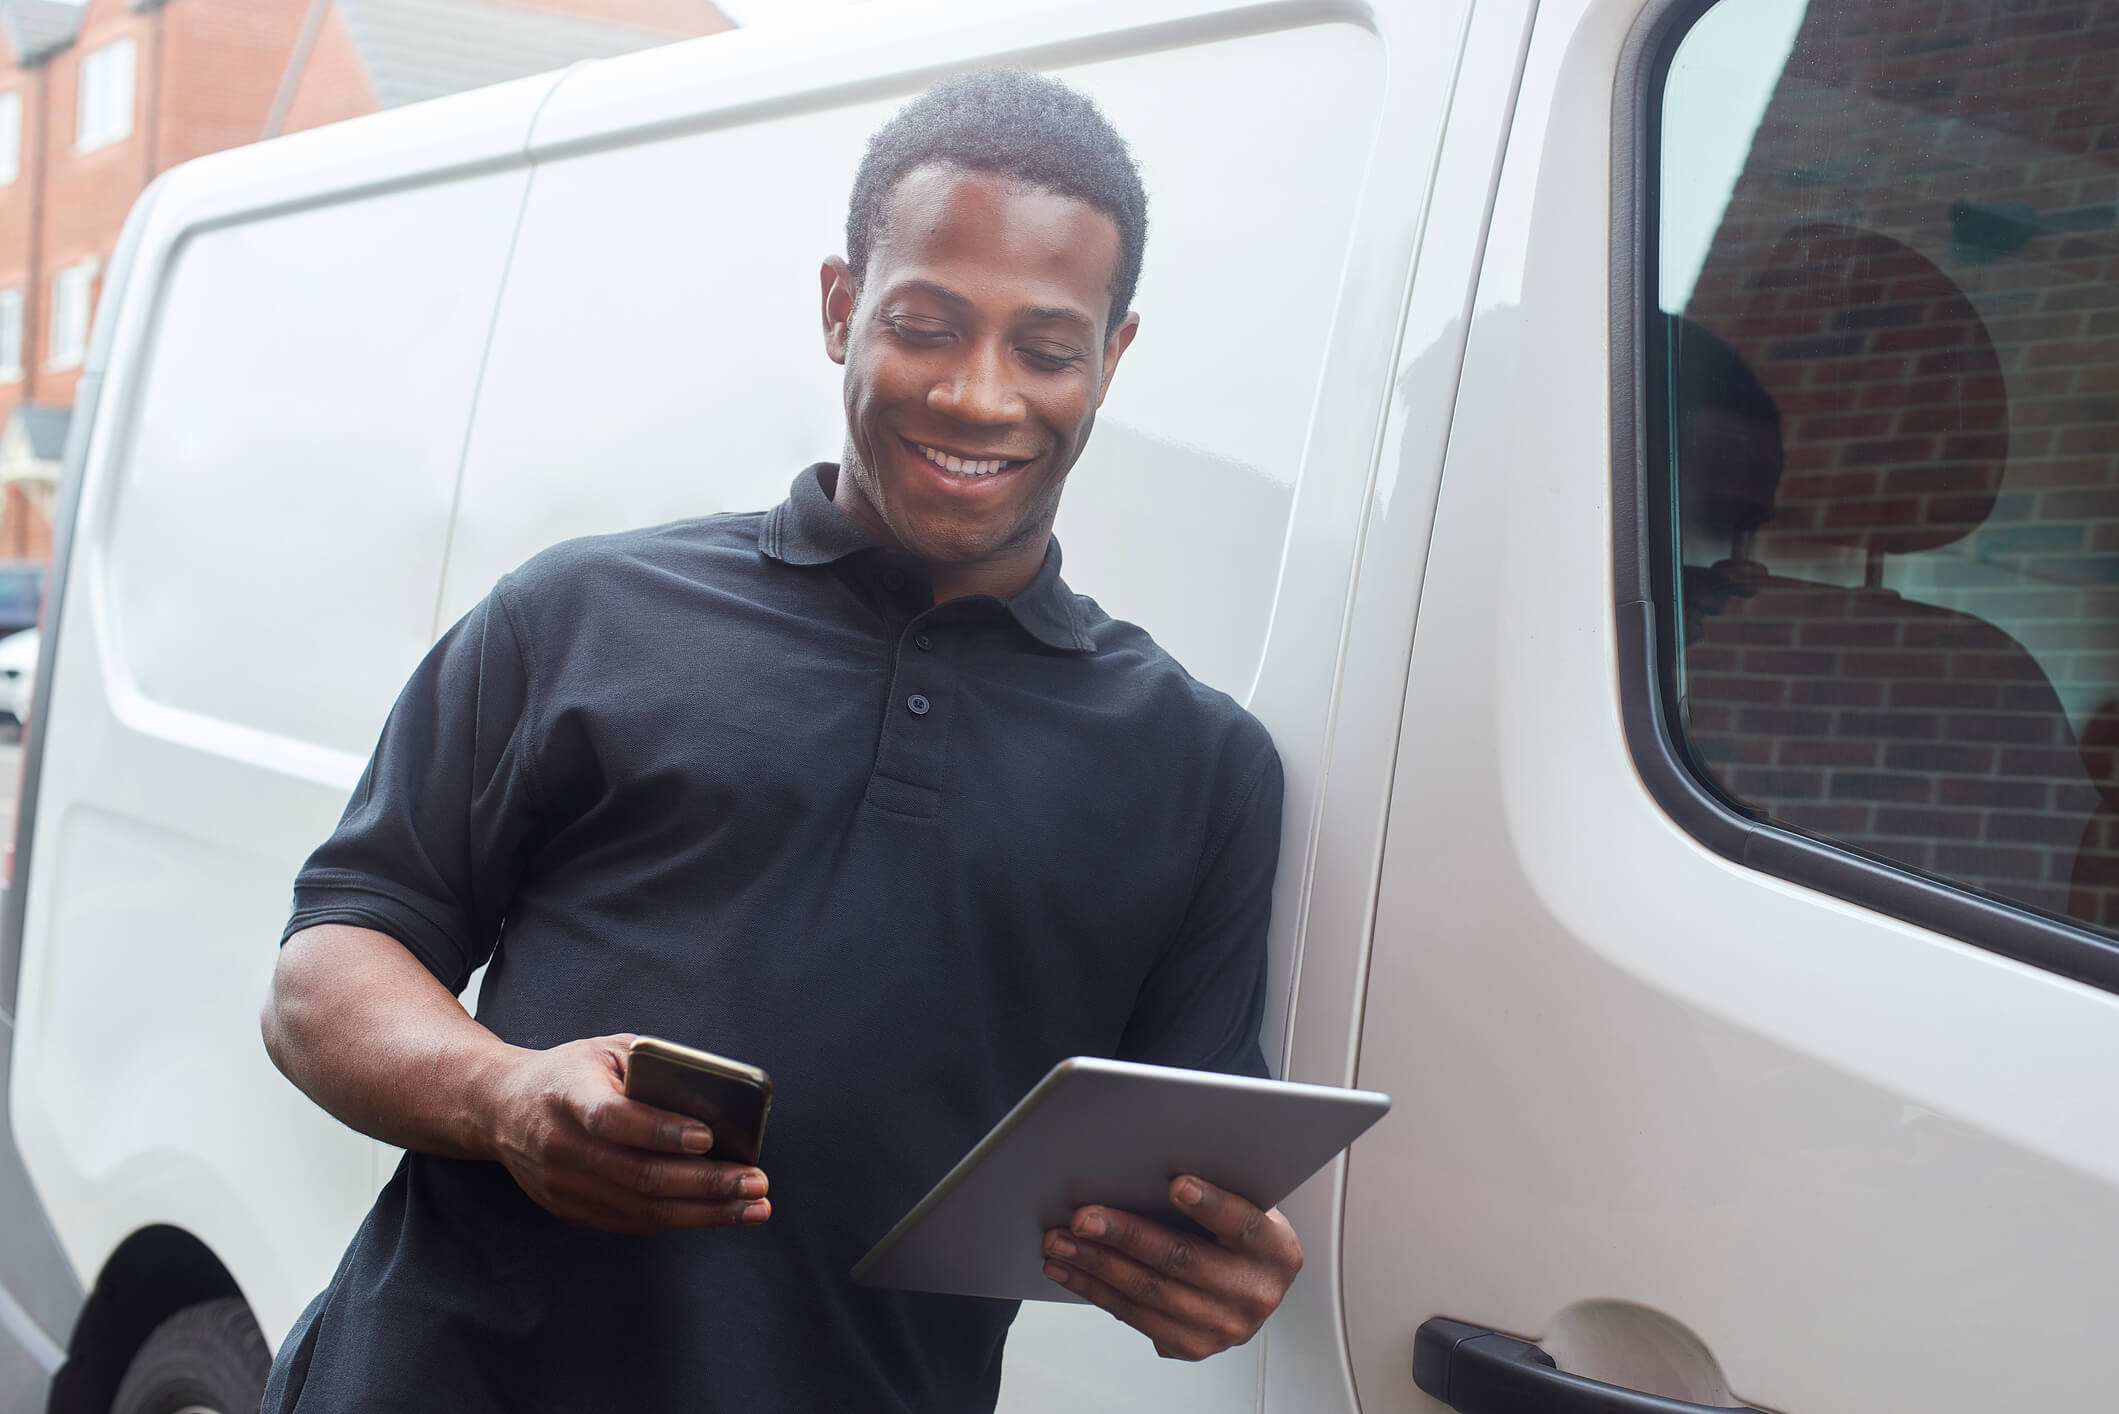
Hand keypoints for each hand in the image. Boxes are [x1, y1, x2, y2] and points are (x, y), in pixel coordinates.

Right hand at [479, 1033, 770, 1233]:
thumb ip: (655, 1067)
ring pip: (640, 1207)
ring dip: (705, 1211)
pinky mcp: (568, 1209)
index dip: (660, 1131)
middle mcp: (560, 1144)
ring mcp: (561, 1185)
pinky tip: (717, 1213)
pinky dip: (679, 1220)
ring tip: (754, 1206)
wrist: (501, 1109)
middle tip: (757, 1182)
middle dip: (706, 1183)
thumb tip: (717, 1102)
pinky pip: (631, 1222)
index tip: (707, 1138)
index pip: (614, 1118)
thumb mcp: (608, 1051)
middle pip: (638, 1174)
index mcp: (568, 1093)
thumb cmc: (573, 1072)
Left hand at [1041, 1176, 1302, 1359]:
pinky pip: (1134, 1316)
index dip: (1210, 1204)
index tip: (1177, 1184)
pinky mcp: (1193, 1346)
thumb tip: (1148, 1162)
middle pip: (1182, 1260)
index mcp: (1276, 1250)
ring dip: (1096, 1265)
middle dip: (1125, 1236)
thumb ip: (1214, 1190)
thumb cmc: (1238, 1231)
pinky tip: (1071, 1269)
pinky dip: (1095, 1290)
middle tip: (1083, 1217)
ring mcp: (1224, 1326)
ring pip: (1149, 1292)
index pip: (1243, 1223)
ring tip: (1061, 1242)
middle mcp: (1255, 1293)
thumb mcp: (1246, 1203)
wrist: (1252, 1285)